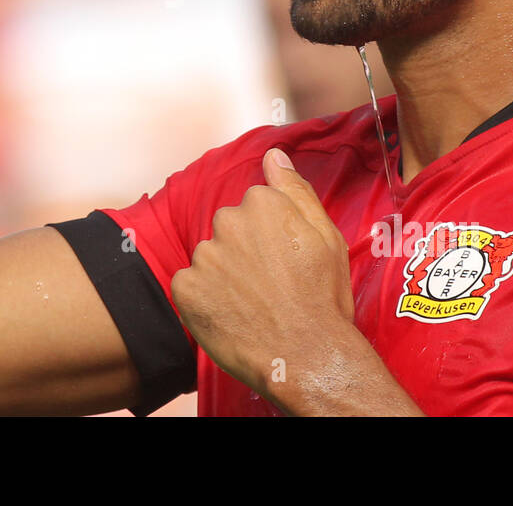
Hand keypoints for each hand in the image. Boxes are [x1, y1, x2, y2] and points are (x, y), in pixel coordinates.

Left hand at [171, 148, 355, 401]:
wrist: (307, 356)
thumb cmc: (324, 299)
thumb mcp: (327, 237)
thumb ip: (295, 190)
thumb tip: (273, 155)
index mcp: (262, 202)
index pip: (255, 206)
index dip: (272, 235)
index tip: (285, 260)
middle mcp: (228, 221)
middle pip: (229, 228)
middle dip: (243, 250)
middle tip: (268, 285)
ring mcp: (204, 256)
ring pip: (210, 257)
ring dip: (223, 275)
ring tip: (251, 305)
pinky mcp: (185, 288)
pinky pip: (189, 285)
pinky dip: (204, 299)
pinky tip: (230, 316)